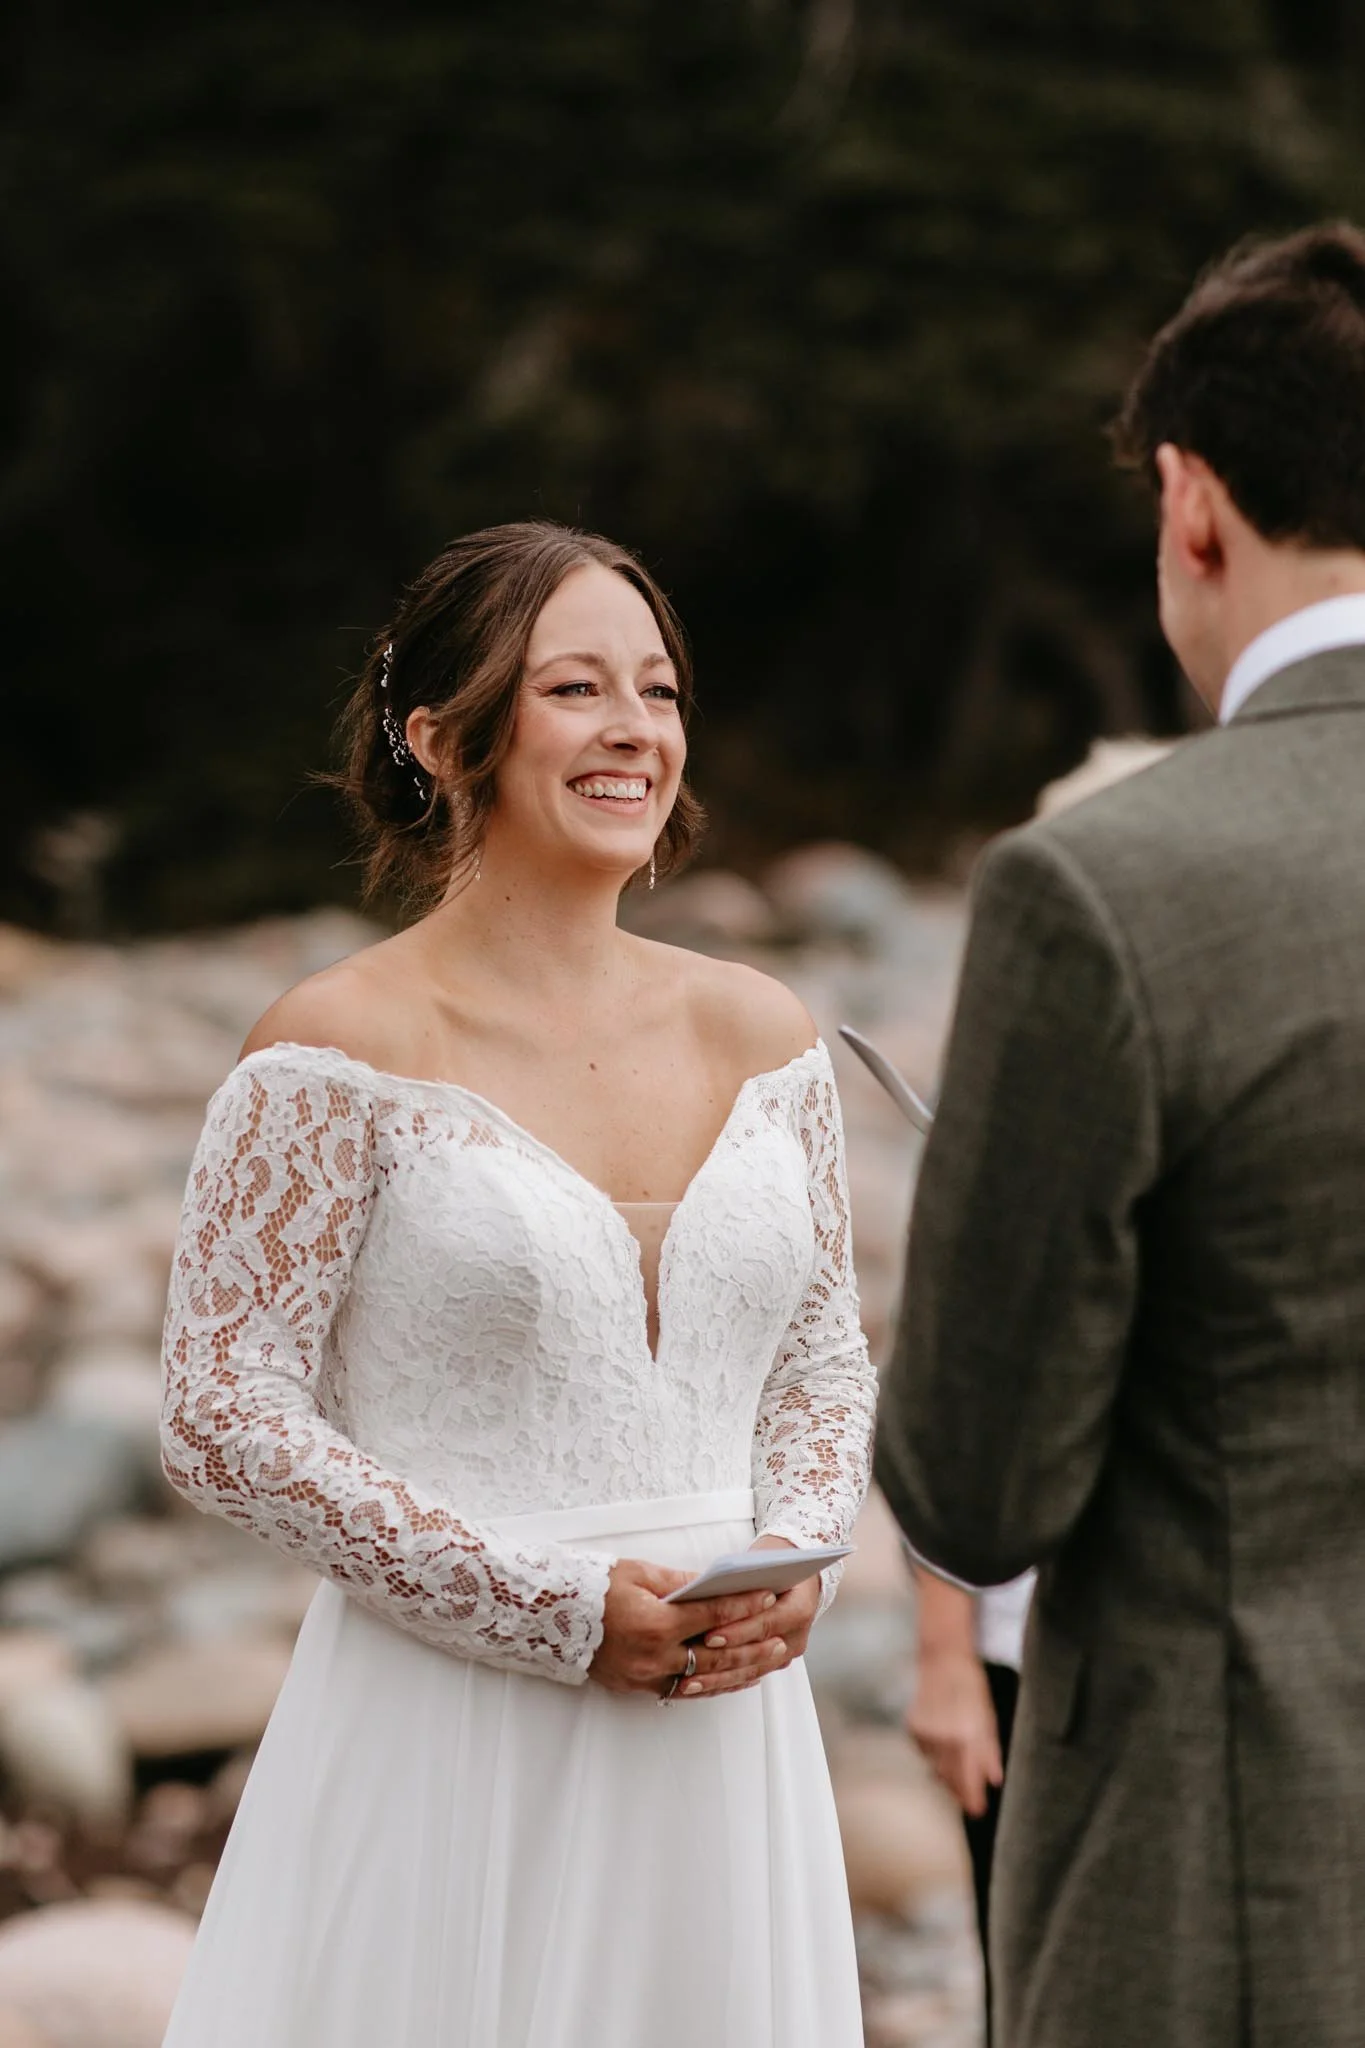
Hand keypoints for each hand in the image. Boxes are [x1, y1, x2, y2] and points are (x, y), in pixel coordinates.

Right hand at [589, 1558, 787, 1699]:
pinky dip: (711, 1685)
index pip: (711, 1614)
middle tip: (779, 1641)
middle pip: (715, 1657)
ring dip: (738, 1672)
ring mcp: (646, 1677)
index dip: (742, 1605)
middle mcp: (653, 1656)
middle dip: (751, 1647)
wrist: (549, 1618)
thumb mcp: (637, 1574)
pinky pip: (683, 1690)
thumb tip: (712, 1584)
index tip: (767, 1595)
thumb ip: (678, 1583)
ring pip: (704, 1681)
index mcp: (655, 1623)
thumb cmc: (594, 1588)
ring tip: (766, 1662)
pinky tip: (732, 1679)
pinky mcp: (638, 1688)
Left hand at [665, 1535, 821, 1700]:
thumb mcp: (759, 1564)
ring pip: (749, 1671)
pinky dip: (722, 1682)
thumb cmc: (773, 1565)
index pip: (765, 1624)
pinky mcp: (774, 1663)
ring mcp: (786, 1653)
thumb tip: (703, 1595)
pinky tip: (700, 1687)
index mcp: (799, 1609)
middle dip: (721, 1659)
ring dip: (717, 1679)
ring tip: (688, 1683)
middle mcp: (796, 1636)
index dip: (736, 1633)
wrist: (795, 1574)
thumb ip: (739, 1584)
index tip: (708, 1637)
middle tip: (691, 1662)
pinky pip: (746, 1676)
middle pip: (756, 1654)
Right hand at [907, 1646, 1002, 1817]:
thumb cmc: (971, 1685)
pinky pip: (924, 1752)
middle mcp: (943, 1736)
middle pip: (950, 1776)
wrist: (942, 1658)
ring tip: (957, 1782)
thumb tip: (995, 1780)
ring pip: (935, 1766)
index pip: (968, 1776)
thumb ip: (990, 1750)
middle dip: (960, 1791)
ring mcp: (925, 1731)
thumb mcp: (988, 1715)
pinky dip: (934, 1757)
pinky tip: (943, 1753)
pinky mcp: (912, 1726)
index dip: (972, 1797)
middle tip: (969, 1802)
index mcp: (966, 1734)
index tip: (977, 1811)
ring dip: (947, 1776)